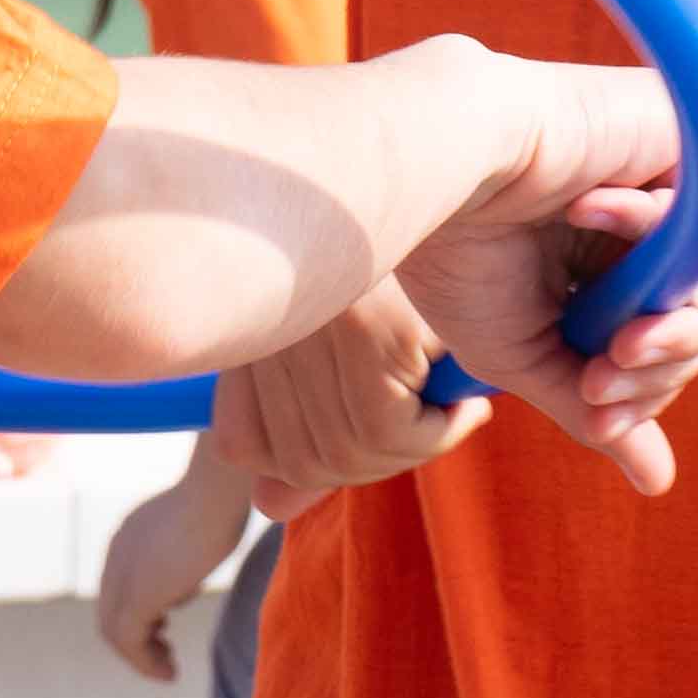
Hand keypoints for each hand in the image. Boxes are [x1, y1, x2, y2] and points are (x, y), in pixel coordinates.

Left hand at [94, 456, 255, 680]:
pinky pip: (129, 640)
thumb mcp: (200, 523)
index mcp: (129, 535)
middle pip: (110, 611)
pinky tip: (168, 672)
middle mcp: (117, 555)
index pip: (118, 586)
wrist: (217, 488)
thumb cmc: (223, 497)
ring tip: (167, 670)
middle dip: (134, 638)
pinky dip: (144, 662)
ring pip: (114, 630)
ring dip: (139, 657)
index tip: (164, 625)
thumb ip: (188, 550)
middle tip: (163, 653)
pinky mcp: (138, 594)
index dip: (137, 610)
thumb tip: (190, 578)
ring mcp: (124, 575)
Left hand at [207, 284, 482, 521]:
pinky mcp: (375, 329)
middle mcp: (270, 324)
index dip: (289, 464)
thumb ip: (305, 440)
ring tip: (442, 413)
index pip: (235, 442)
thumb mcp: (341, 367)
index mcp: (247, 322)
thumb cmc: (410, 276)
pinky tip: (461, 406)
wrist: (462, 188)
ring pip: (345, 455)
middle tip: (416, 431)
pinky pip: (392, 432)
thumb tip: (268, 509)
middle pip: (294, 460)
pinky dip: (436, 436)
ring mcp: (318, 324)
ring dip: (409, 453)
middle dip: (361, 467)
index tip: (357, 435)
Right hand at [383, 52, 697, 494]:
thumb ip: (599, 411)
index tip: (594, 408)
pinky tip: (581, 208)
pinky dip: (649, 230)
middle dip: (663, 372)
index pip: (673, 350)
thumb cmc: (459, 253)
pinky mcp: (689, 141)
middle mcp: (657, 233)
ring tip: (621, 347)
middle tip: (599, 380)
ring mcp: (678, 188)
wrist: (431, 159)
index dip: (648, 392)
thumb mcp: (529, 356)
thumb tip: (660, 482)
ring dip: (682, 334)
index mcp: (616, 277)